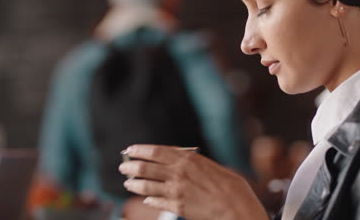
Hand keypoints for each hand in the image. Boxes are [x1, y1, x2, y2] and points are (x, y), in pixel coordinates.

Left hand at [118, 145, 268, 219]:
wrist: (237, 209)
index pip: (155, 151)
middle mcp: (178, 173)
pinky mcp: (177, 207)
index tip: (130, 150)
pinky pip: (156, 202)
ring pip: (145, 186)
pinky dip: (148, 199)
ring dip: (133, 184)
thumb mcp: (209, 165)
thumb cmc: (229, 186)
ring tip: (128, 183)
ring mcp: (176, 191)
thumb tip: (175, 159)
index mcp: (187, 159)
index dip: (139, 150)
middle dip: (130, 167)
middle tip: (123, 167)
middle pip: (145, 168)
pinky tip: (146, 199)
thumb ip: (190, 162)